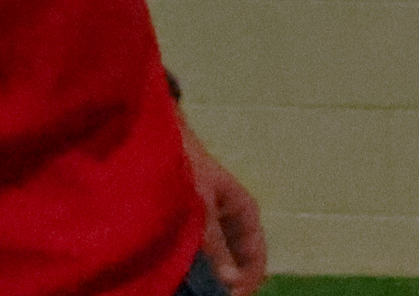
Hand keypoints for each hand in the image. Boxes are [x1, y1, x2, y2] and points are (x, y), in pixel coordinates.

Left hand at [180, 116, 266, 295]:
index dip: (248, 281)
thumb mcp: (203, 208)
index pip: (256, 256)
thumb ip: (215, 245)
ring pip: (218, 258)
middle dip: (227, 281)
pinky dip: (193, 266)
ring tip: (194, 288)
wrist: (162, 139)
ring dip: (209, 275)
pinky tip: (180, 274)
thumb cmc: (188, 168)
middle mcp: (232, 220)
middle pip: (238, 261)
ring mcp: (213, 222)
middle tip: (210, 295)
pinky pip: (199, 252)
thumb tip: (230, 280)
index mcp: (244, 212)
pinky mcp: (193, 224)